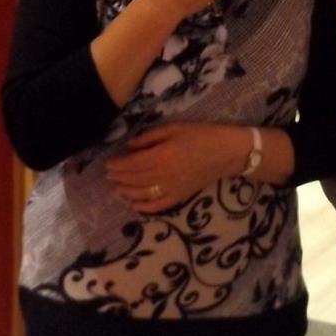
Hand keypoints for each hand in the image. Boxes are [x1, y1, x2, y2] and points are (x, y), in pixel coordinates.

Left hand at [106, 122, 249, 212]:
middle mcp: (162, 175)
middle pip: (133, 179)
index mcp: (160, 156)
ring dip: (125, 191)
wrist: (228, 152)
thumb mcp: (175, 128)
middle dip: (118, 177)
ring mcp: (171, 189)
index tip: (108, 163)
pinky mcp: (180, 196)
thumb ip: (150, 137)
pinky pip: (157, 205)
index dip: (117, 165)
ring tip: (116, 186)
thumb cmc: (202, 135)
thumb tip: (130, 145)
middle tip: (108, 174)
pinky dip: (143, 207)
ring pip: (141, 194)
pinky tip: (134, 204)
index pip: (131, 164)